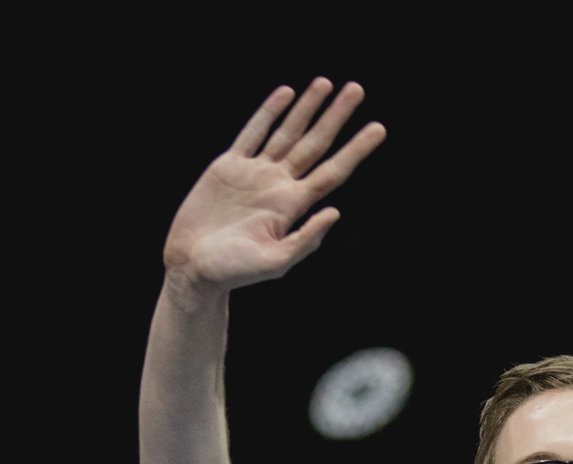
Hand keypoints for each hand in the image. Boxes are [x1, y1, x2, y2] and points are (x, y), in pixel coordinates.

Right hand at [161, 78, 386, 293]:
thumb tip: (335, 212)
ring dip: (306, 108)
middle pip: (315, 144)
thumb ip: (305, 240)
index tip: (379, 128)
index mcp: (293, 206)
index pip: (332, 171)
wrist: (193, 267)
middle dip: (336, 117)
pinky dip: (269, 112)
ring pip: (287, 132)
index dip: (356, 150)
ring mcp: (255, 173)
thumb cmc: (233, 271)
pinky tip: (286, 94)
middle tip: (357, 89)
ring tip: (325, 83)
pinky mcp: (228, 166)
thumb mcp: (275, 263)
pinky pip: (253, 132)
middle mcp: (278, 185)